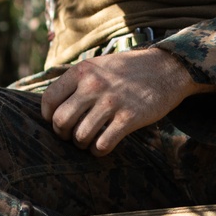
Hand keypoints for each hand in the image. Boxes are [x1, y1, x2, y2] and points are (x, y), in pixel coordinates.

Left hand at [41, 47, 215, 155]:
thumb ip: (77, 81)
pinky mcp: (129, 118)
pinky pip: (102, 145)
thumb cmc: (129, 70)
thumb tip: (53, 106)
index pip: (49, 100)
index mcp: (82, 71)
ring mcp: (111, 102)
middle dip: (63, 134)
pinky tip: (103, 145)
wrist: (167, 68)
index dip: (49, 116)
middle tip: (72, 135)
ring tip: (89, 140)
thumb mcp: (99, 65)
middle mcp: (93, 85)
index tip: (57, 121)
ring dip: (82, 144)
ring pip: (80, 136)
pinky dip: (99, 150)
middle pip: (61, 121)